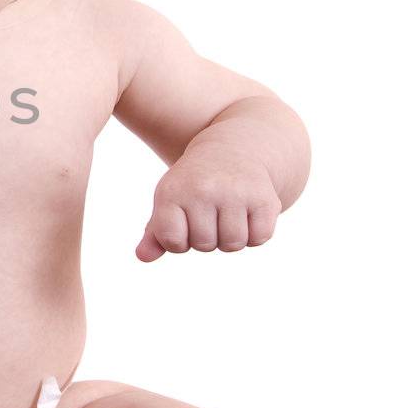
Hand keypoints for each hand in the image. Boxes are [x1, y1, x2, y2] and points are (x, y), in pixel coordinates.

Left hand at [136, 147, 280, 260]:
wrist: (232, 150)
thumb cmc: (193, 184)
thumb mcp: (169, 201)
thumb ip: (156, 233)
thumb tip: (142, 257)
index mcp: (173, 192)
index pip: (173, 241)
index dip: (179, 241)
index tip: (183, 224)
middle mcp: (203, 189)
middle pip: (205, 245)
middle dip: (207, 239)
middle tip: (209, 214)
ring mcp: (235, 192)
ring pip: (233, 244)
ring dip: (230, 238)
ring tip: (226, 215)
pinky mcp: (264, 197)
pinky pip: (259, 238)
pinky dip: (255, 234)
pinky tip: (247, 214)